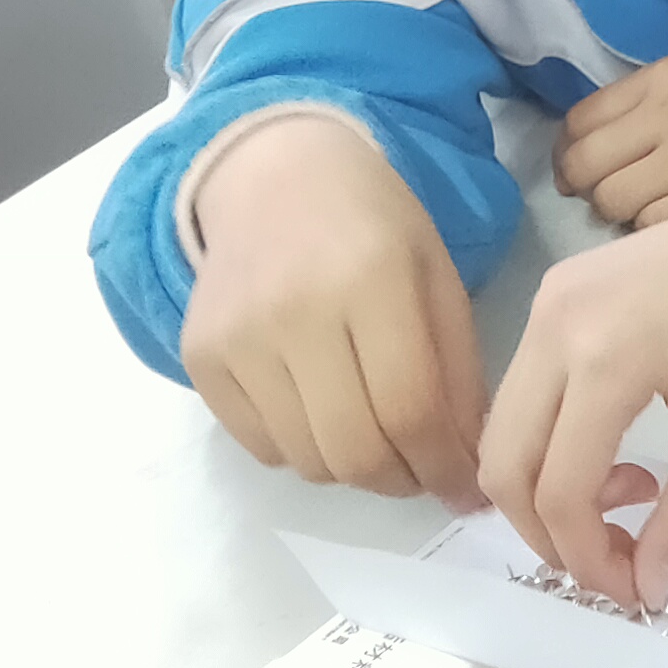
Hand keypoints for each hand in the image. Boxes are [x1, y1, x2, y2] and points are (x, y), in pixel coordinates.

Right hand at [177, 115, 487, 500]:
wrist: (274, 176)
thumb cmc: (374, 226)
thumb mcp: (437, 279)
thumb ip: (459, 375)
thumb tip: (468, 474)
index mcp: (371, 279)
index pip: (410, 410)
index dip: (445, 467)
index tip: (465, 491)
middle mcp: (295, 310)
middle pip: (354, 450)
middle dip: (401, 481)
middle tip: (422, 473)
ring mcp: (238, 337)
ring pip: (307, 460)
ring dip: (354, 471)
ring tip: (377, 441)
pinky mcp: (199, 357)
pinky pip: (260, 447)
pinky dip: (302, 452)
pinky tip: (323, 416)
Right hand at [483, 164, 667, 608]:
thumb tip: (648, 587)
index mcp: (604, 357)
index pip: (559, 489)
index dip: (586, 556)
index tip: (631, 589)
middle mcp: (553, 327)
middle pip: (505, 466)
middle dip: (549, 534)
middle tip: (612, 560)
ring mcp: (542, 305)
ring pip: (504, 431)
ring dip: (548, 489)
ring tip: (628, 496)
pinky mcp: (548, 294)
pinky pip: (522, 392)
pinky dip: (551, 442)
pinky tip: (614, 447)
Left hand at [553, 32, 667, 230]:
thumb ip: (655, 106)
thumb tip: (604, 152)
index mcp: (663, 79)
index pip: (578, 126)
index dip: (570, 157)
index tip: (580, 173)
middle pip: (588, 173)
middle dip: (590, 192)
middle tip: (616, 201)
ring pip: (619, 209)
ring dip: (626, 220)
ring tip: (656, 218)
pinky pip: (661, 232)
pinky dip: (662, 239)